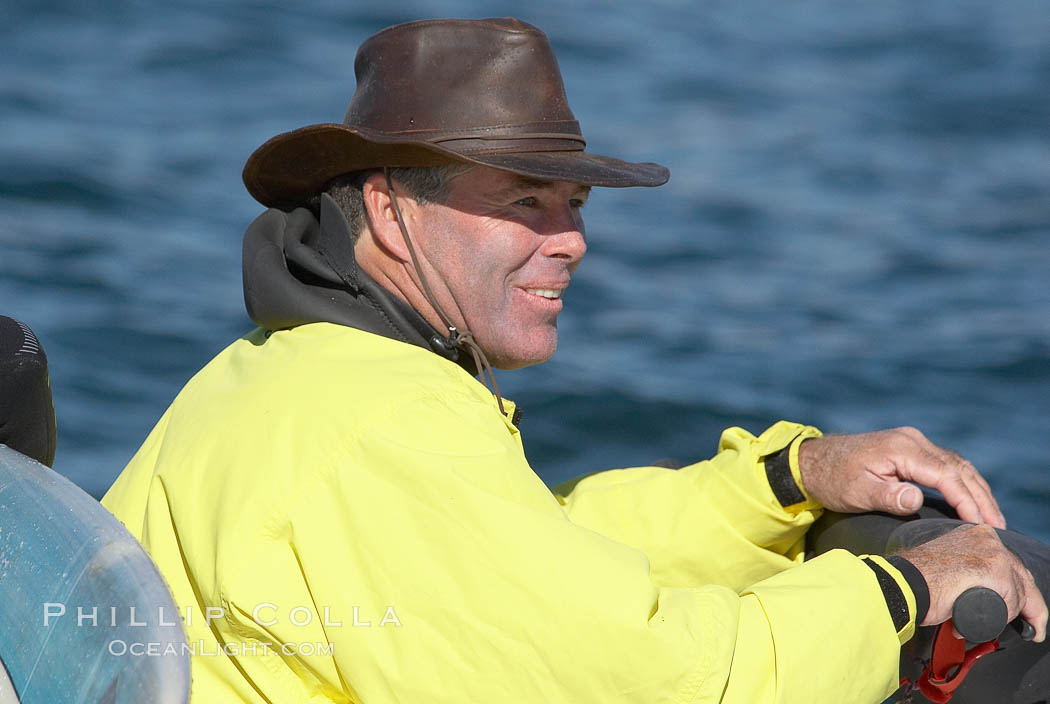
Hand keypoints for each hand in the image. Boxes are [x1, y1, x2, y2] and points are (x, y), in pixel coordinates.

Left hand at [797, 427, 1004, 527]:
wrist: (813, 462)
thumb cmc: (833, 480)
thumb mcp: (857, 492)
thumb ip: (888, 496)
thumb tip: (917, 499)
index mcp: (902, 448)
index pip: (946, 475)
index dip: (967, 501)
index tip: (982, 525)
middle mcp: (912, 439)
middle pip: (958, 468)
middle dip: (980, 497)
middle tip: (998, 527)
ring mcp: (913, 441)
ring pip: (956, 465)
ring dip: (976, 489)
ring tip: (992, 518)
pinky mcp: (910, 448)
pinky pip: (946, 464)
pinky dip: (963, 482)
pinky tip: (971, 500)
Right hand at [897, 524, 1047, 641]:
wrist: (902, 584)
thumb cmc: (915, 580)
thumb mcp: (948, 564)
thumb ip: (967, 570)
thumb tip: (982, 592)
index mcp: (976, 534)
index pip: (1009, 564)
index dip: (1017, 590)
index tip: (1019, 607)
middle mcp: (988, 538)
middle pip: (1022, 577)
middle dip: (1027, 605)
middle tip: (1030, 626)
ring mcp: (993, 553)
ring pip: (1020, 592)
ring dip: (1008, 614)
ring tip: (985, 626)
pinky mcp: (995, 571)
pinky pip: (1013, 602)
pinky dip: (1003, 617)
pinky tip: (985, 623)